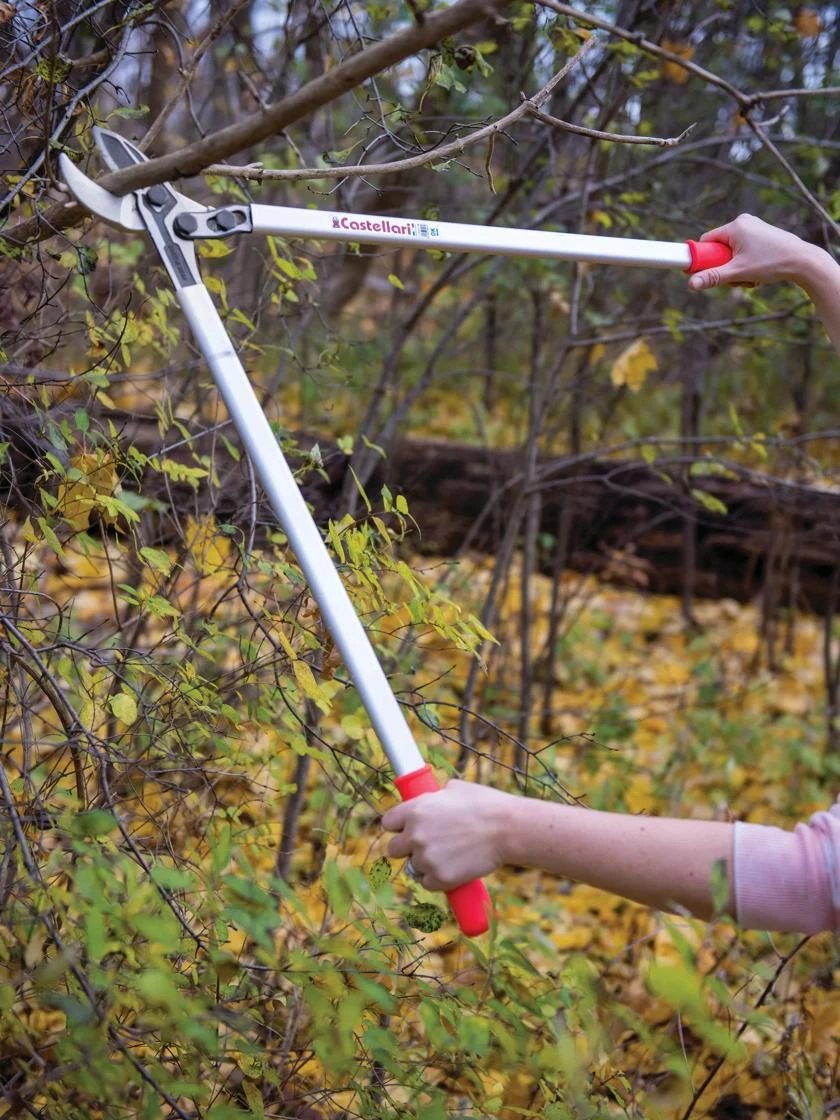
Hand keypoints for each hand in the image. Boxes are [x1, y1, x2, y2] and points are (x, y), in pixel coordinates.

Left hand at [380, 779, 511, 891]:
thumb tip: (432, 798)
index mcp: (415, 809)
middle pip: (393, 849)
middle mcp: (415, 834)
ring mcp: (426, 858)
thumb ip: (435, 797)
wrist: (507, 829)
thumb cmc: (486, 804)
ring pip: (412, 867)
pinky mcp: (439, 878)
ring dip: (424, 864)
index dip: (397, 827)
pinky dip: (436, 879)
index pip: (387, 823)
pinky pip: (427, 883)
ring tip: (446, 856)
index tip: (406, 829)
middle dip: (407, 848)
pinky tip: (451, 869)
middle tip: (426, 846)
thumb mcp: (455, 789)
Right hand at [688, 213, 824, 291]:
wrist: (803, 261)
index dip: (704, 258)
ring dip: (736, 267)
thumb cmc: (771, 263)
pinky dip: (746, 262)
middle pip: (720, 248)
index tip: (708, 271)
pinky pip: (744, 248)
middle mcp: (744, 222)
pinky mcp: (762, 233)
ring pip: (733, 251)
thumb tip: (691, 284)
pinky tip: (758, 270)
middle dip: (725, 266)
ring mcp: (754, 226)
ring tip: (750, 276)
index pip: (706, 241)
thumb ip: (713, 277)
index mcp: (735, 226)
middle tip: (736, 277)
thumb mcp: (738, 273)